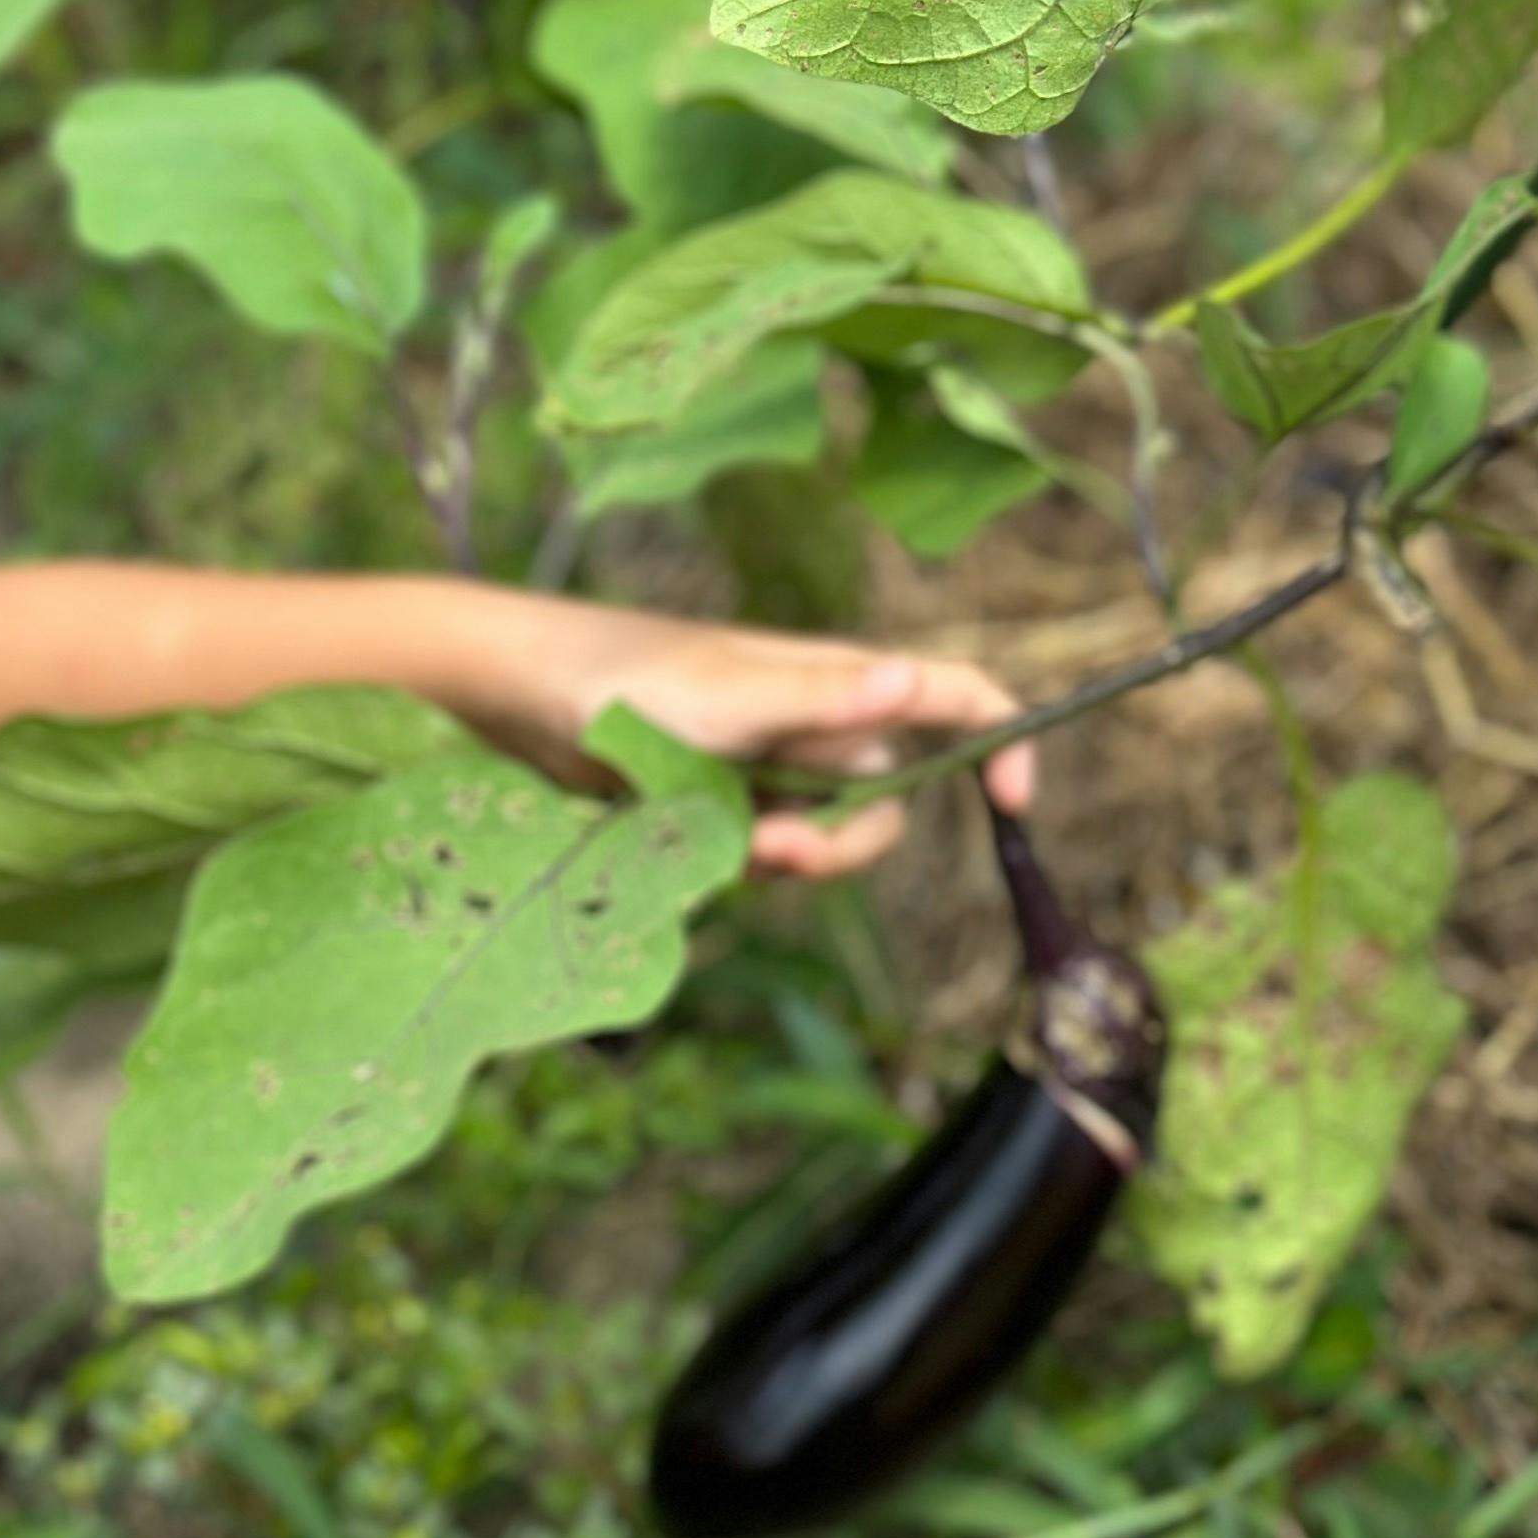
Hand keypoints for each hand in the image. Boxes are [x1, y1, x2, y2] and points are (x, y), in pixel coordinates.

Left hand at [478, 604, 1036, 878]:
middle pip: (884, 800)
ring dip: (784, 857)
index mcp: (835, 678)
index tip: (1015, 805)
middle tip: (778, 850)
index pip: (953, 698)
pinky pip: (760, 852)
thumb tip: (913, 685)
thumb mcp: (726, 696)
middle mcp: (813, 721)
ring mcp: (766, 766)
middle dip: (844, 839)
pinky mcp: (718, 804)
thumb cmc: (624, 678)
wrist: (523, 696)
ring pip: (820, 834)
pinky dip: (736, 860)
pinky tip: (686, 843)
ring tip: (720, 845)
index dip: (1000, 742)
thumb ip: (817, 698)